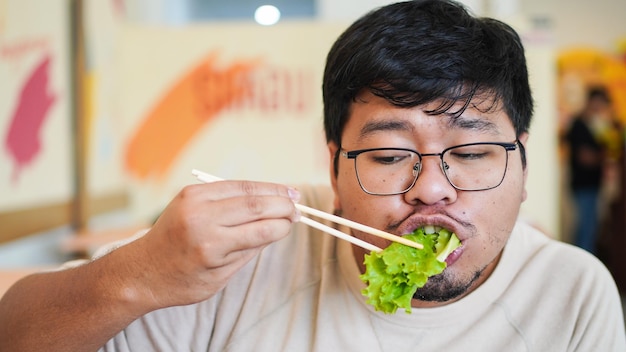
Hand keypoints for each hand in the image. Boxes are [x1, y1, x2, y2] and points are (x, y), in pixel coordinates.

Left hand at [121, 180, 299, 309]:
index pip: (261, 230)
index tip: (295, 223)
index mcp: (211, 247)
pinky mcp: (190, 191)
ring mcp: (194, 201)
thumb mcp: (220, 277)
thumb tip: (277, 226)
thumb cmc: (182, 281)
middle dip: (282, 205)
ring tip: (291, 194)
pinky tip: (265, 190)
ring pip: (245, 189)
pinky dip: (251, 187)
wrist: (142, 269)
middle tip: (299, 208)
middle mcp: (202, 220)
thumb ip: (249, 249)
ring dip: (271, 190)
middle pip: (256, 205)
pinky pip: (229, 185)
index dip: (283, 225)